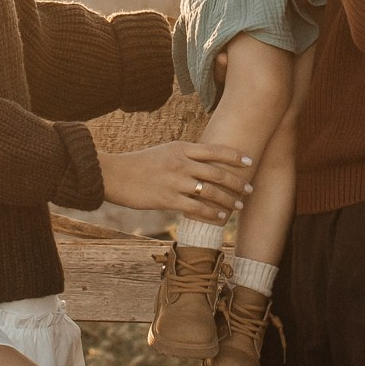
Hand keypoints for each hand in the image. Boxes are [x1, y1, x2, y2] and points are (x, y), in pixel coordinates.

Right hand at [97, 141, 251, 220]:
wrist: (114, 175)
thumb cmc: (139, 164)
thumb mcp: (163, 152)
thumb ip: (184, 156)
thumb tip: (204, 164)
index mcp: (180, 148)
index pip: (214, 150)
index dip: (235, 156)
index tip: (250, 161)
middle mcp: (181, 163)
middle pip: (217, 173)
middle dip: (236, 182)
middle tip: (249, 188)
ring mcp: (175, 181)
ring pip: (210, 192)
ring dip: (228, 200)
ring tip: (238, 206)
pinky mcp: (168, 199)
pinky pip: (196, 208)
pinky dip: (211, 213)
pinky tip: (220, 217)